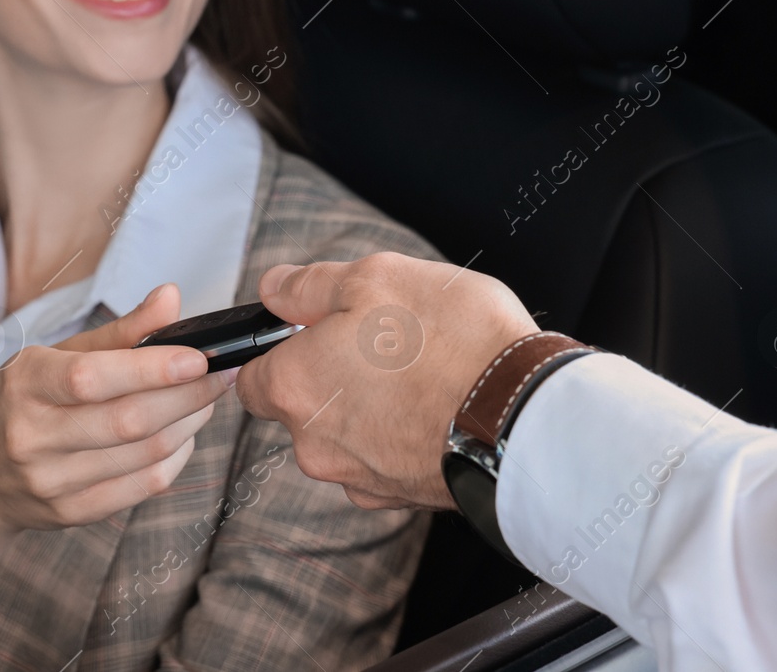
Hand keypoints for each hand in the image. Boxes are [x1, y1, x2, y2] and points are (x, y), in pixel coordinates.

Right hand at [0, 283, 227, 659]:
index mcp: (26, 385)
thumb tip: (172, 298)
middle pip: (128, 421)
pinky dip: (175, 458)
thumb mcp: (51, 355)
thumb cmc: (17, 403)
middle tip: (221, 373)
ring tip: (206, 399)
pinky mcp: (72, 513)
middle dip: (188, 396)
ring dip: (189, 424)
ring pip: (143, 455)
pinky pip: (142, 487)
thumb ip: (118, 332)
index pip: (93, 378)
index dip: (152, 368)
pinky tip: (184, 435)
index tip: (199, 355)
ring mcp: (52, 481)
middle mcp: (33, 436)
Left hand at [235, 253, 537, 510]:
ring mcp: (358, 478)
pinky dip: (402, 435)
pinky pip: (384, 458)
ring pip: (345, 434)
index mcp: (295, 386)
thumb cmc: (454, 341)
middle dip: (331, 374)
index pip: (249, 376)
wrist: (527, 416)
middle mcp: (314, 444)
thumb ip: (310, 285)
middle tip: (383, 340)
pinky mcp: (401, 499)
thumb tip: (274, 288)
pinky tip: (438, 406)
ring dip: (369, 405)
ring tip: (421, 371)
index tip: (310, 330)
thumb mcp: (376, 278)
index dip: (277, 348)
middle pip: (301, 405)